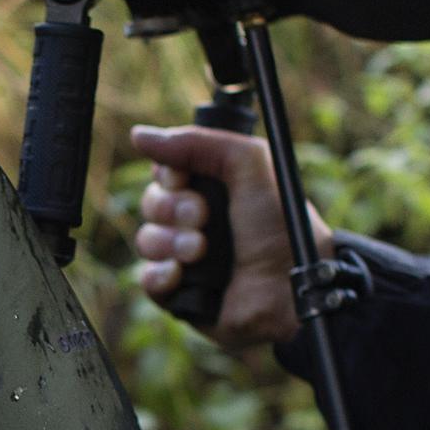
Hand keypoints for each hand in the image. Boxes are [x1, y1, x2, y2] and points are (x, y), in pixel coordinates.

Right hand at [128, 124, 331, 349]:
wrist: (291, 287)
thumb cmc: (280, 226)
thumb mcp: (250, 163)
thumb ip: (197, 142)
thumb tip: (139, 135)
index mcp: (214, 188)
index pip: (166, 171)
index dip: (168, 174)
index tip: (182, 177)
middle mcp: (198, 220)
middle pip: (151, 202)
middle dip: (171, 207)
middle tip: (203, 216)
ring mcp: (188, 257)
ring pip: (146, 240)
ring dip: (171, 242)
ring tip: (200, 250)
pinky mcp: (181, 294)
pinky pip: (146, 279)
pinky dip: (160, 275)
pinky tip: (183, 274)